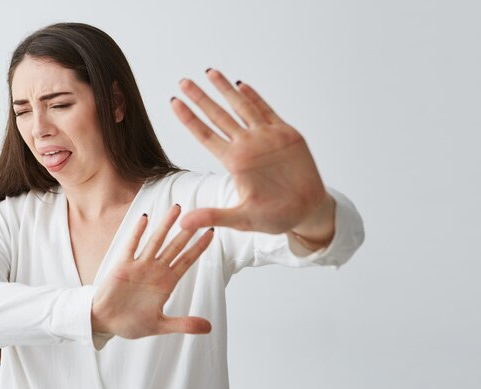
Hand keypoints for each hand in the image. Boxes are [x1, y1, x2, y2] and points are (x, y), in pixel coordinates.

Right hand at [91, 204, 213, 338]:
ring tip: (177, 209)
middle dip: (187, 231)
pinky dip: (138, 232)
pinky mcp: (123, 265)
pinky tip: (146, 218)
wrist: (105, 322)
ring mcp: (140, 266)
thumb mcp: (160, 325)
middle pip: (175, 246)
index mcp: (166, 283)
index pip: (187, 260)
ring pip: (156, 241)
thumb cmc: (131, 322)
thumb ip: (184, 324)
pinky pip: (132, 245)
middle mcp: (156, 270)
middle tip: (199, 214)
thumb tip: (209, 328)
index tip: (211, 233)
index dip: (199, 247)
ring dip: (166, 225)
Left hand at [170, 68, 330, 234]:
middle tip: (182, 81)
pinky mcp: (286, 135)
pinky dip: (255, 97)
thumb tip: (182, 224)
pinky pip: (267, 112)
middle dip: (200, 98)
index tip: (173, 103)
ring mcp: (266, 138)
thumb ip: (213, 217)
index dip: (189, 119)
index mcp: (234, 162)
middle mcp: (246, 146)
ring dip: (225, 90)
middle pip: (218, 116)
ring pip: (241, 107)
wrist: (306, 211)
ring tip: (209, 72)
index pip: (205, 135)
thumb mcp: (242, 219)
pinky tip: (241, 85)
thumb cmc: (275, 216)